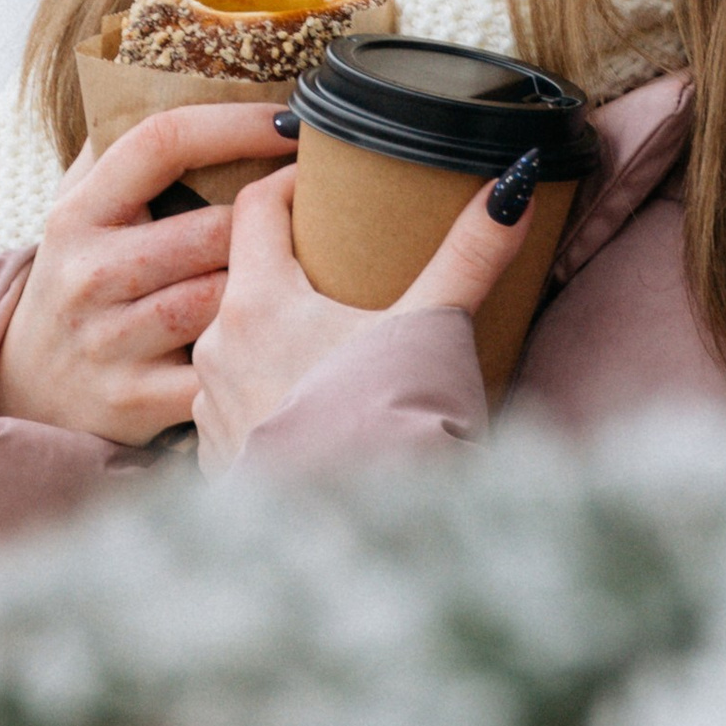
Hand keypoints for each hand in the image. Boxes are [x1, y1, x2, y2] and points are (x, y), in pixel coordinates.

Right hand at [0, 100, 294, 445]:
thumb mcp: (79, 209)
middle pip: (211, 229)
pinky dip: (255, 353)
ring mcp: (110, 340)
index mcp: (77, 213)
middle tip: (323, 201)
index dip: (235, 122)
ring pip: (222, 298)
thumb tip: (189, 69)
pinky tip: (282, 338)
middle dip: (274, 216)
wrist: (29, 390)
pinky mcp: (135, 400)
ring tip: (307, 266)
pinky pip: (219, 367)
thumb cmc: (79, 278)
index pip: (161, 141)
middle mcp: (89, 273)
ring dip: (270, 283)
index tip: (291, 117)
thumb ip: (120, 146)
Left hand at [190, 148, 547, 472]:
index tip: (322, 179)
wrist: (371, 546)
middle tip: (333, 253)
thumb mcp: (436, 329)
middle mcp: (218, 350)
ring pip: (233, 343)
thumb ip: (471, 254)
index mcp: (258, 303)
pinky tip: (307, 401)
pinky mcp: (220, 460)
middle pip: (241, 275)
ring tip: (324, 332)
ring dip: (270, 330)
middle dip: (284, 260)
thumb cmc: (395, 428)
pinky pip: (232, 404)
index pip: (255, 208)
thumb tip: (513, 184)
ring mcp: (211, 410)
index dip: (288, 182)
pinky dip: (265, 390)